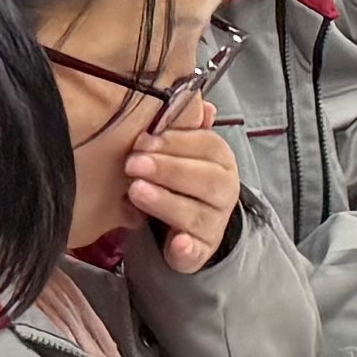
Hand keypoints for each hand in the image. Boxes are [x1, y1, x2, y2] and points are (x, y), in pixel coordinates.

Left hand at [123, 107, 242, 275]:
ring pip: (196, 213)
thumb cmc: (179, 179)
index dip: (175, 142)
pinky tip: (176, 243)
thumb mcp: (180, 151)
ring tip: (136, 191)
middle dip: (168, 170)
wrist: (187, 226)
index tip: (143, 140)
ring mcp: (214, 223)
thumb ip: (182, 128)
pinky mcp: (199, 251)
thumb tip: (203, 105)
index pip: (208, 146)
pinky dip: (187, 248)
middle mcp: (224, 190)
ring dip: (166, 202)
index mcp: (221, 161)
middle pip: (206, 179)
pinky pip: (196, 251)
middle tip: (133, 164)